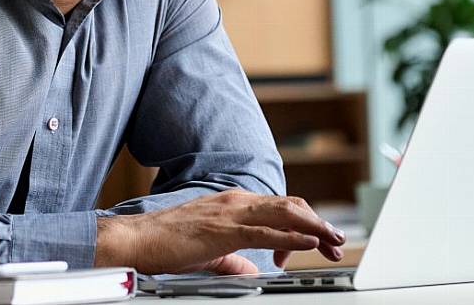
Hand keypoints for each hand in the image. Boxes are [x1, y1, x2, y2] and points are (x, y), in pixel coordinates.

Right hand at [94, 190, 344, 274]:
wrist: (136, 240)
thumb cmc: (166, 244)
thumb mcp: (209, 252)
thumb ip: (233, 259)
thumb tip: (252, 270)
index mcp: (233, 204)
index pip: (280, 208)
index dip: (305, 223)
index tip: (319, 242)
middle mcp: (236, 202)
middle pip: (290, 207)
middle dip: (318, 223)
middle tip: (337, 241)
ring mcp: (231, 213)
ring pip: (285, 214)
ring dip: (314, 227)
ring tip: (333, 240)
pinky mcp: (224, 230)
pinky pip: (266, 231)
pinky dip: (293, 236)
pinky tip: (309, 243)